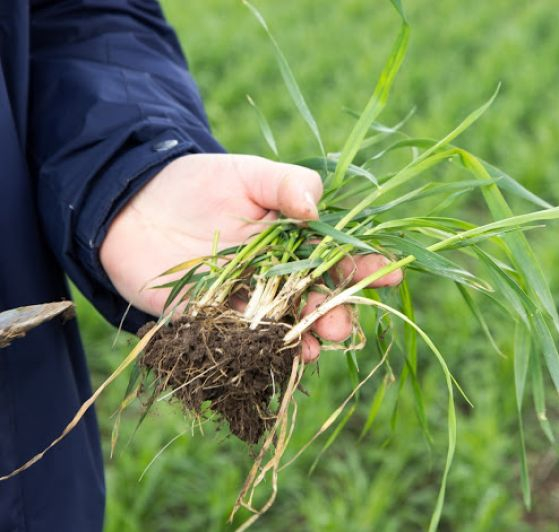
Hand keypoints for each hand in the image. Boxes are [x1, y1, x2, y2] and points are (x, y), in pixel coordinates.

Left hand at [100, 153, 401, 361]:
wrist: (131, 205)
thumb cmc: (198, 183)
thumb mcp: (248, 173)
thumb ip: (286, 184)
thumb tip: (315, 208)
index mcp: (297, 243)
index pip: (341, 257)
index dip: (366, 266)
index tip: (389, 273)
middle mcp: (279, 278)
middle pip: (319, 299)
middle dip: (337, 312)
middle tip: (342, 322)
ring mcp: (249, 302)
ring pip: (287, 325)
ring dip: (305, 337)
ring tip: (316, 343)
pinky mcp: (213, 322)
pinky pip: (242, 340)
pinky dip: (259, 348)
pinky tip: (275, 352)